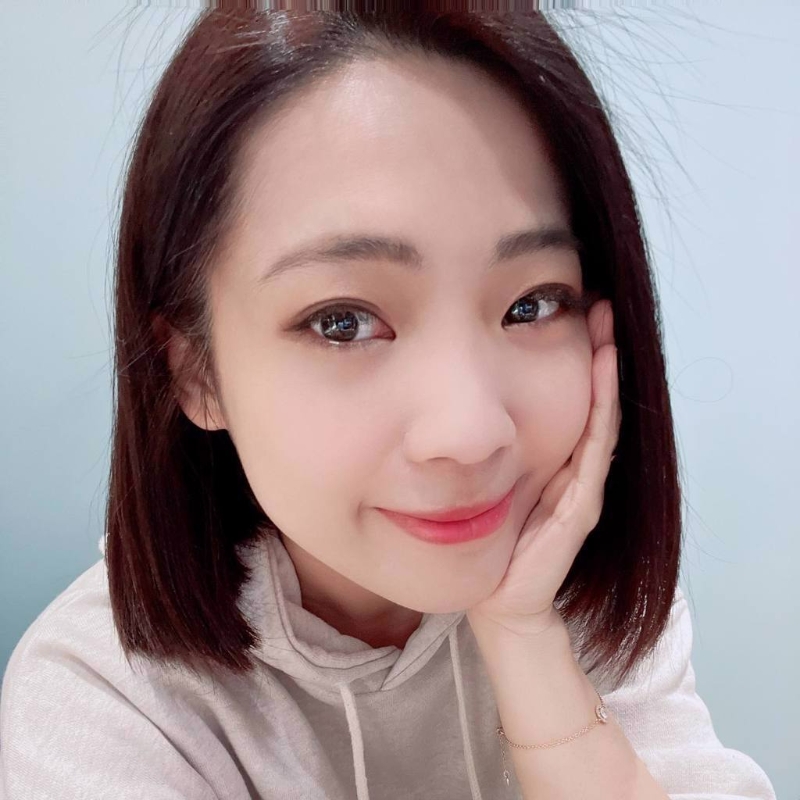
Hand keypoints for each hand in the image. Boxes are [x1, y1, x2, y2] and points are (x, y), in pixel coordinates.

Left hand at [466, 299, 620, 637]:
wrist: (497, 601)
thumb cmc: (484, 545)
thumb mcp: (481, 484)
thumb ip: (481, 451)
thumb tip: (447, 407)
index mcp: (547, 460)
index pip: (564, 397)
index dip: (568, 354)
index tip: (566, 306)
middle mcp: (569, 468)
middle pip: (587, 398)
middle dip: (593, 349)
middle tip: (595, 301)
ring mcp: (579, 485)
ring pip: (598, 414)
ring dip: (604, 367)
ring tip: (603, 320)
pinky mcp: (579, 506)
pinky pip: (594, 448)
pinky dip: (601, 406)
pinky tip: (602, 366)